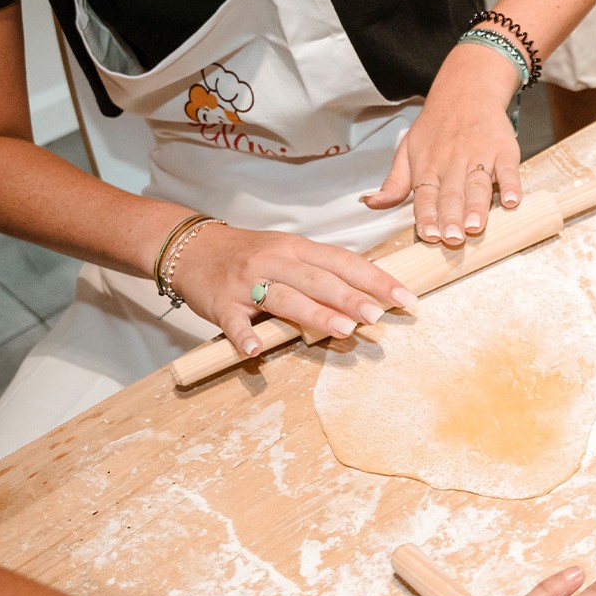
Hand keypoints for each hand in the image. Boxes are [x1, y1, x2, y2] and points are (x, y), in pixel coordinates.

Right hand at [171, 223, 416, 356]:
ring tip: (343, 331)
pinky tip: (257, 350)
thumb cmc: (250, 253)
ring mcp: (247, 282)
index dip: (376, 279)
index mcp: (297, 248)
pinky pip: (234, 322)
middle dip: (351, 298)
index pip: (344, 262)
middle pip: (319, 279)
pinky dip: (244, 336)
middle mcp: (275, 260)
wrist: (190, 245)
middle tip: (378, 317)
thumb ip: (323, 272)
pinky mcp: (221, 303)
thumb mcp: (289, 252)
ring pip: (285, 297)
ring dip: (315, 314)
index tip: (405, 299)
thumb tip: (370, 295)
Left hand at [362, 44, 522, 246]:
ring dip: (477, 206)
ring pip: (477, 185)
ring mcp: (479, 156)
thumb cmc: (437, 126)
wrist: (466, 89)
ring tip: (476, 226)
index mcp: (428, 166)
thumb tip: (371, 203)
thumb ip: (394, 183)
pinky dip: (511, 185)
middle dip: (451, 217)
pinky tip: (513, 201)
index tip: (429, 235)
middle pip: (451, 195)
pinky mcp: (503, 150)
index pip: (424, 196)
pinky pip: (507, 170)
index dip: (427, 216)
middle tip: (453, 238)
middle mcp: (452, 163)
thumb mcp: (407, 150)